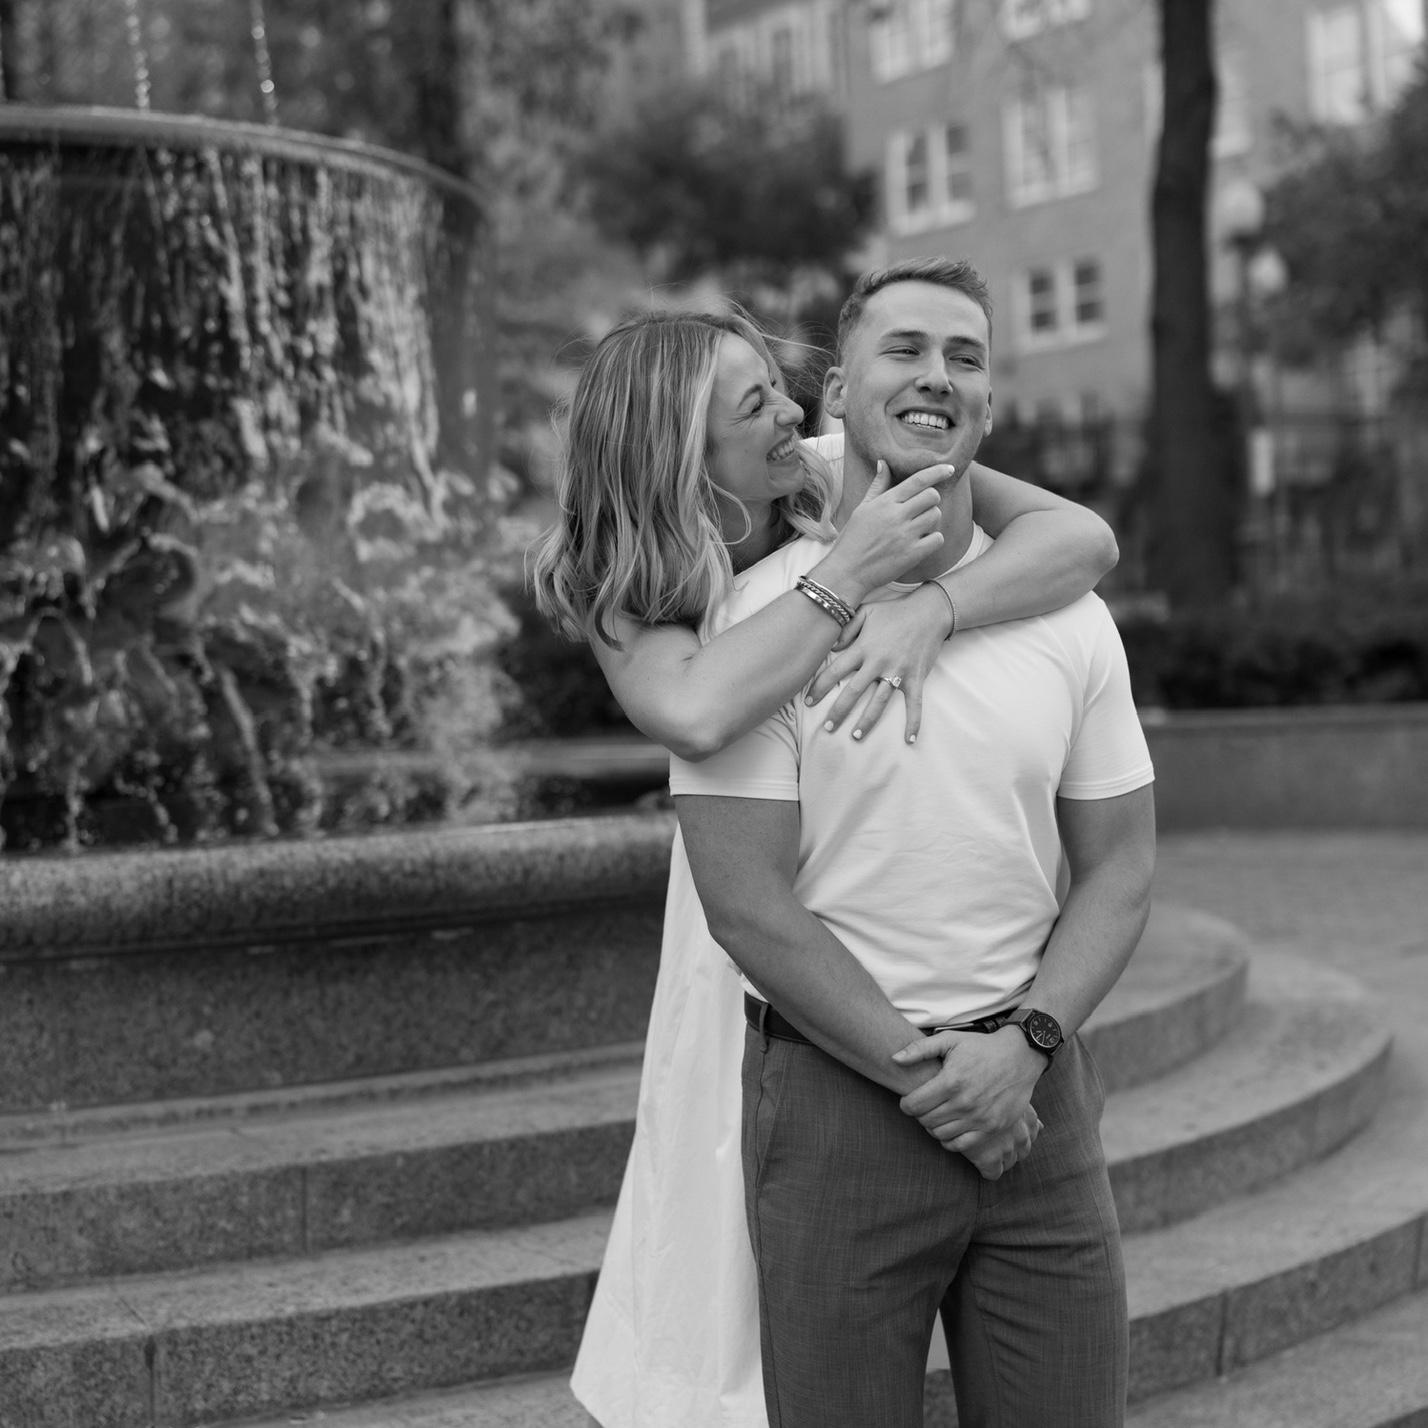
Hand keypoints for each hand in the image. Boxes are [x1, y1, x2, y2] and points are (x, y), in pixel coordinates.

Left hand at [804, 583, 951, 742]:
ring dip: (867, 721)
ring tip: (856, 736)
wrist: (929, 611)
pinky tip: (909, 740)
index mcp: (864, 648)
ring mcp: (898, 672)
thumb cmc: (895, 611)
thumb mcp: (866, 611)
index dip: (820, 687)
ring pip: (879, 702)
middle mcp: (878, 663)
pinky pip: (914, 704)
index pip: (836, 671)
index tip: (809, 702)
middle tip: (827, 728)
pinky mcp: (915, 678)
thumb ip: (846, 628)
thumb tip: (831, 646)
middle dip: (838, 712)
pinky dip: (914, 722)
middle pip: (853, 692)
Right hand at [809, 460, 951, 605]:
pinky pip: (937, 539)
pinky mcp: (912, 554)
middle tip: (921, 510)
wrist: (847, 571)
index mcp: (885, 502)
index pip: (918, 481)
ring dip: (931, 520)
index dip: (937, 472)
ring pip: (936, 516)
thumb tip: (883, 462)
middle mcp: (896, 516)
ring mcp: (905, 536)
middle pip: (932, 497)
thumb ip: (877, 486)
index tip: (950, 469)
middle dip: (931, 501)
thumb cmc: (852, 539)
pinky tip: (921, 543)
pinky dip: (933, 540)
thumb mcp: (862, 508)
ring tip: (917, 528)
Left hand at [892, 1028, 1044, 1175]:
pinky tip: (950, 1127)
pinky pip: (961, 1145)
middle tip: (923, 1106)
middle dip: (919, 1115)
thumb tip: (894, 1059)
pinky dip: (950, 1140)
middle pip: (925, 1121)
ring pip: (940, 1134)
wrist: (1019, 1057)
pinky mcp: (992, 1128)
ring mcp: (980, 1118)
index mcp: (951, 1081)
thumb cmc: (981, 1047)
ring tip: (936, 1115)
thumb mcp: (950, 1040)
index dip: (906, 1104)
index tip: (908, 1101)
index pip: (914, 1105)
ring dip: (933, 1127)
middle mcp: (965, 1102)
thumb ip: (919, 1049)